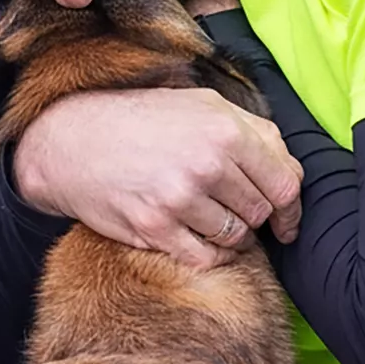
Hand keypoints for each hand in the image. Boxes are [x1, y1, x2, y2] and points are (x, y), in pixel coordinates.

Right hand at [13, 87, 301, 269]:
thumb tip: (291, 171)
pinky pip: (204, 258)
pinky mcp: (154, 228)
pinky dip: (206, 253)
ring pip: (235, 238)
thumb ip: (253, 133)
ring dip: (227, 234)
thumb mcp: (203, 105)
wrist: (73, 140)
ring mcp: (180, 199)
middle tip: (229, 206)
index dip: (290, 209)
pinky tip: (191, 235)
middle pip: (260, 213)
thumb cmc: (143, 120)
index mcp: (227, 130)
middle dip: (252, 216)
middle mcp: (208, 164)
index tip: (286, 222)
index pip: (284, 184)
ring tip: (204, 216)